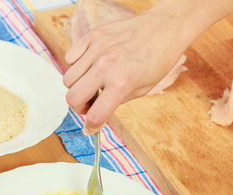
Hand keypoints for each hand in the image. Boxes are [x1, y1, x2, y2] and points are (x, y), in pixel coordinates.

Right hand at [63, 0, 232, 134]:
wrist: (163, 29)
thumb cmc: (157, 61)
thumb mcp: (142, 90)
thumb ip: (116, 101)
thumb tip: (97, 113)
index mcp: (121, 84)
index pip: (94, 116)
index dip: (91, 126)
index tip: (91, 128)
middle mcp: (105, 67)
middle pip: (72, 98)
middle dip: (80, 107)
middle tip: (90, 105)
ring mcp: (96, 50)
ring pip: (68, 79)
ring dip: (77, 87)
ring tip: (92, 85)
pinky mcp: (93, 36)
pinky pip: (71, 58)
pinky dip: (77, 66)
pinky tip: (91, 66)